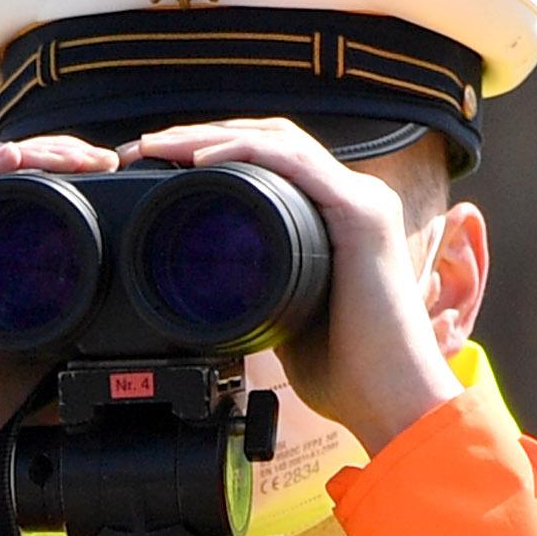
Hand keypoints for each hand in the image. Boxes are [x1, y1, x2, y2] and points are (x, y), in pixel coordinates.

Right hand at [0, 134, 127, 535]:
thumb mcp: (69, 354)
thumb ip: (101, 329)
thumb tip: (173, 327)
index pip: (26, 182)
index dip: (67, 161)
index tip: (119, 168)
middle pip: (1, 165)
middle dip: (54, 149)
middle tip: (104, 160)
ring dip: (26, 153)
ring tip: (73, 158)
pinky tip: (13, 165)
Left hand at [125, 117, 458, 449]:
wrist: (391, 400)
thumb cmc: (347, 373)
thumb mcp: (284, 319)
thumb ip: (259, 290)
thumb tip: (215, 291)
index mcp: (336, 219)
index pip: (271, 163)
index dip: (214, 154)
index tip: (158, 168)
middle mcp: (353, 199)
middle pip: (269, 142)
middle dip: (202, 136)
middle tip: (145, 147)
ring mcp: (361, 200)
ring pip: (278, 140)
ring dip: (212, 135)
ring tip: (162, 145)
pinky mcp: (360, 213)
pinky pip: (294, 162)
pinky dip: (245, 152)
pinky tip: (202, 159)